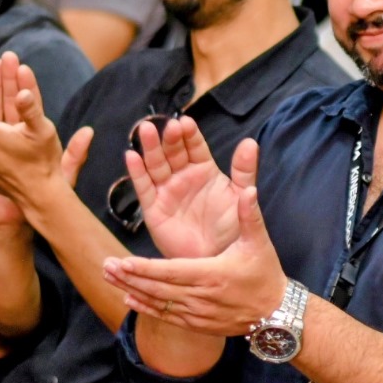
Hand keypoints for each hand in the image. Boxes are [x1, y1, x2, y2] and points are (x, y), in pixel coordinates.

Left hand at [102, 185, 285, 335]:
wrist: (276, 313)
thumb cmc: (265, 274)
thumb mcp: (259, 242)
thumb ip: (248, 215)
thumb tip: (247, 189)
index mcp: (213, 274)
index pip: (171, 272)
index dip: (145, 268)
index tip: (123, 261)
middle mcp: (201, 297)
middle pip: (157, 288)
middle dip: (130, 277)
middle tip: (106, 265)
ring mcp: (198, 314)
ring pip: (158, 303)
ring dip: (132, 289)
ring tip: (110, 277)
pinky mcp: (198, 325)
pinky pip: (166, 317)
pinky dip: (146, 308)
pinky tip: (129, 298)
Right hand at [126, 116, 257, 258]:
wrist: (221, 260)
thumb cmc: (233, 229)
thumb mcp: (241, 195)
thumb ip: (244, 170)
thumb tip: (251, 142)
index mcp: (205, 171)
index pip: (195, 147)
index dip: (190, 135)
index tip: (187, 123)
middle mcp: (183, 177)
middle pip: (173, 153)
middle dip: (169, 139)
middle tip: (168, 126)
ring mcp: (167, 192)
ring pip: (156, 165)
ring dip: (149, 148)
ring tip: (145, 130)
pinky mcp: (154, 209)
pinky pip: (144, 188)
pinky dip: (137, 172)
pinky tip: (132, 156)